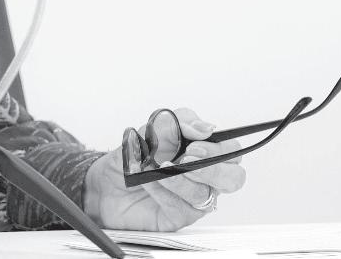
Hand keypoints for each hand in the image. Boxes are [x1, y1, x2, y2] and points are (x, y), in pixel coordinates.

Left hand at [83, 107, 245, 231]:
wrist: (106, 182)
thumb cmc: (132, 156)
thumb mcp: (148, 131)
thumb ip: (175, 124)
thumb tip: (201, 127)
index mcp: (203, 152)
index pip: (230, 149)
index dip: (219, 146)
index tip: (195, 141)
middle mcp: (204, 176)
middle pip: (234, 177)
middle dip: (213, 168)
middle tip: (187, 158)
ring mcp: (194, 198)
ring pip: (207, 194)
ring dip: (180, 178)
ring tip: (158, 169)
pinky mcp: (180, 216)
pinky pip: (182, 206)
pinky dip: (164, 190)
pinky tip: (149, 181)